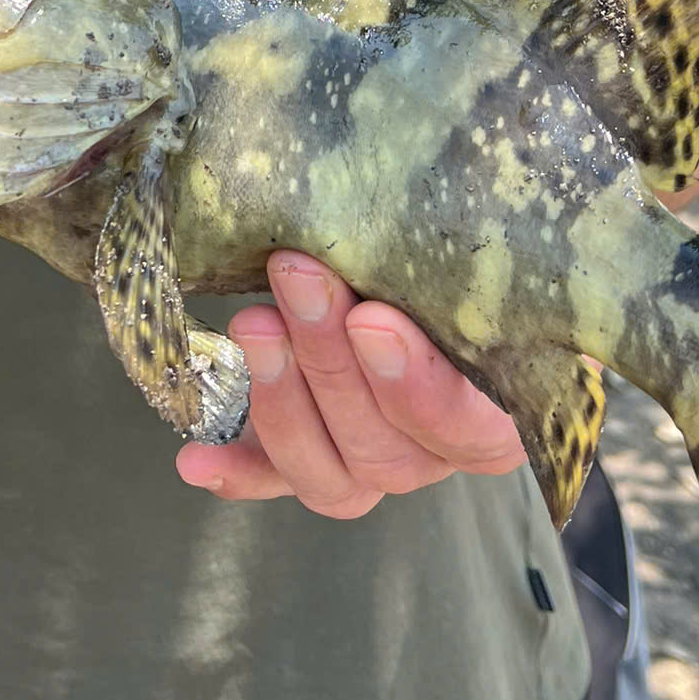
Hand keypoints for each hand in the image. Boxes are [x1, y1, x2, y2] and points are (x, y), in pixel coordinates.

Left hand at [175, 252, 526, 516]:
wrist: (436, 243)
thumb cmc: (470, 245)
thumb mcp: (483, 248)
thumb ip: (461, 258)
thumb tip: (423, 219)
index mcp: (502, 410)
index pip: (469, 428)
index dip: (417, 386)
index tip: (372, 319)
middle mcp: (435, 451)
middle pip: (384, 448)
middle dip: (329, 362)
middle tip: (297, 275)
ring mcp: (370, 462)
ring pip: (328, 472)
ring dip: (282, 398)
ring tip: (251, 324)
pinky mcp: (312, 456)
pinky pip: (276, 480)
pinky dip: (239, 472)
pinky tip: (196, 460)